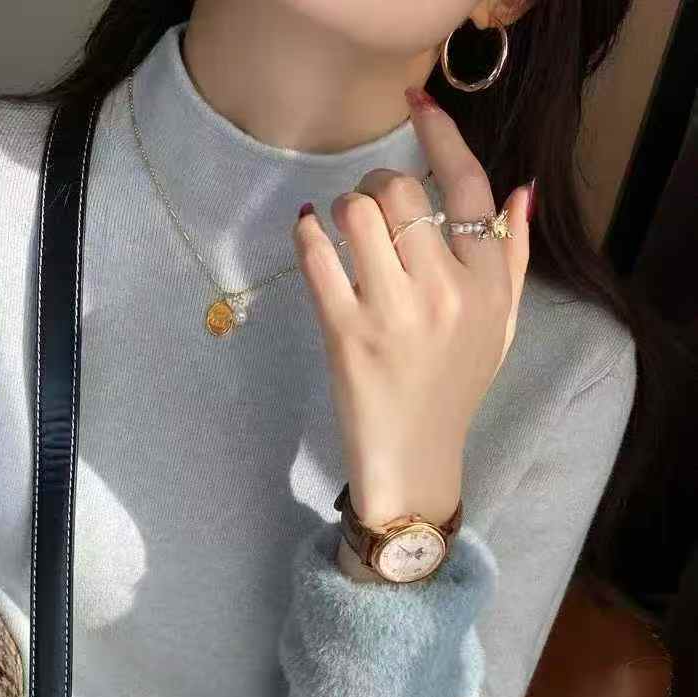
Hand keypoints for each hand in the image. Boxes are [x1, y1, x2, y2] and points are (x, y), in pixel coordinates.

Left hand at [293, 86, 531, 538]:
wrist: (416, 457)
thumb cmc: (456, 388)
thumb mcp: (502, 326)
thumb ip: (516, 258)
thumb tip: (522, 190)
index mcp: (489, 284)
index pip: (468, 185)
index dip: (440, 134)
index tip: (416, 104)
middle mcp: (445, 290)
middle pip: (402, 191)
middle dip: (379, 185)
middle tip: (370, 206)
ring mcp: (393, 311)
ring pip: (359, 211)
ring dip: (344, 207)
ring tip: (343, 225)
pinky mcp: (345, 332)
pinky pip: (318, 256)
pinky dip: (308, 232)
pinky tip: (310, 231)